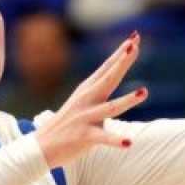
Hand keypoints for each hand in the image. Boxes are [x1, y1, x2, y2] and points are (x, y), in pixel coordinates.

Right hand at [29, 33, 146, 167]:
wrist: (40, 147)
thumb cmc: (66, 125)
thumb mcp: (82, 102)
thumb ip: (98, 89)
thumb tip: (114, 74)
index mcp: (87, 91)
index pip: (107, 68)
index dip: (121, 53)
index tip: (135, 37)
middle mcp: (86, 101)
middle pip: (108, 79)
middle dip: (122, 63)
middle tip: (134, 46)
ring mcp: (84, 118)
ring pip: (110, 108)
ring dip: (128, 100)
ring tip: (144, 92)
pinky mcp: (83, 136)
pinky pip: (102, 138)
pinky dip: (115, 140)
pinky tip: (128, 143)